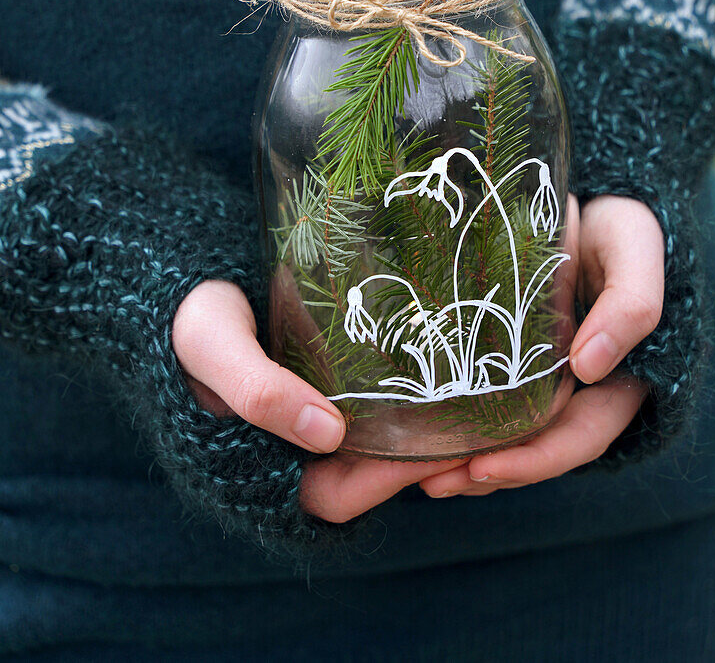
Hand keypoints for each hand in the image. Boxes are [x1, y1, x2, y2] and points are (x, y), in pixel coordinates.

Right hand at [172, 280, 462, 521]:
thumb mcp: (216, 348)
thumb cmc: (189, 316)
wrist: (176, 279)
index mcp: (259, 463)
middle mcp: (289, 450)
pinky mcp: (322, 386)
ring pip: (373, 444)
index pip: (336, 495)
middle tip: (477, 424)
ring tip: (471, 400)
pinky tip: (438, 373)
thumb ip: (260, 390)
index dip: (388, 481)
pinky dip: (403, 401)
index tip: (441, 449)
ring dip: (419, 431)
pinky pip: (370, 409)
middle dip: (421, 457)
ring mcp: (308, 419)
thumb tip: (330, 433)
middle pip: (366, 475)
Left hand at [419, 195, 663, 497]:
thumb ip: (630, 304)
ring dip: (467, 460)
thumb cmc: (614, 226)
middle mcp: (577, 387)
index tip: (483, 466)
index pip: (579, 436)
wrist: (580, 201)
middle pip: (536, 448)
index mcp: (614, 377)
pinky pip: (487, 403)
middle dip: (486, 472)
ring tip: (417, 472)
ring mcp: (542, 377)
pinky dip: (459, 424)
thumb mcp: (631, 248)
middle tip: (431, 482)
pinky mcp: (509, 360)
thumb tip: (589, 367)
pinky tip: (420, 431)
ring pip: (509, 436)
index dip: (535, 460)